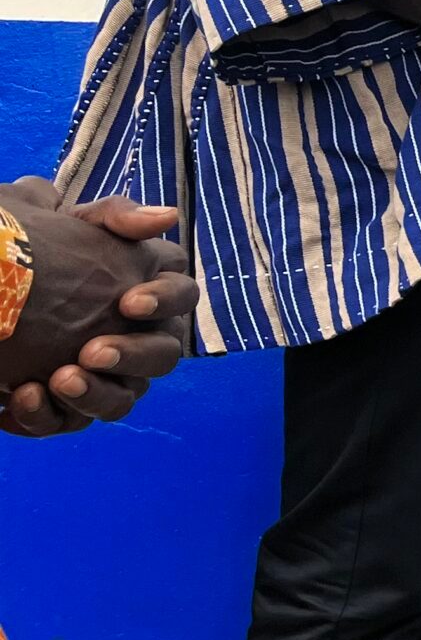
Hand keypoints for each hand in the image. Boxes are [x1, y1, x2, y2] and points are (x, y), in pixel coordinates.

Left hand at [0, 183, 196, 437]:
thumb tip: (166, 217)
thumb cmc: (30, 254)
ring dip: (97, 395)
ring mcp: (107, 378)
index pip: (181, 295)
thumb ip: (114, 216)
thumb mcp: (65, 225)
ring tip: (59, 380)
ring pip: (124, 399)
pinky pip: (71, 422)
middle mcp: (139, 339)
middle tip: (92, 352)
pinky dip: (48, 415)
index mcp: (148, 291)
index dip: (165, 301)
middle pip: (164, 355)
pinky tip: (20, 398)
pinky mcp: (68, 407)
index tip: (129, 302)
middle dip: (132, 356)